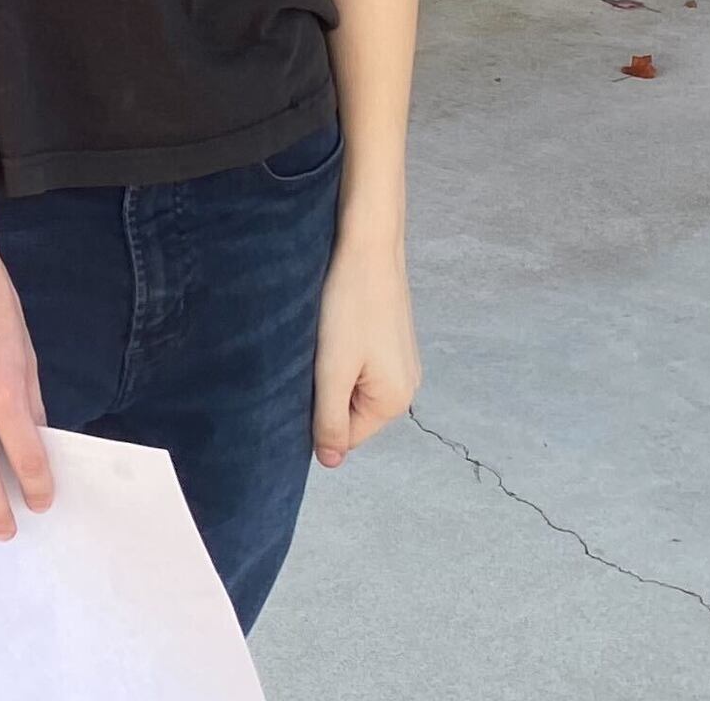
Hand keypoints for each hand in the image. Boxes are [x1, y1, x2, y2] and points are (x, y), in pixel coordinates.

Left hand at [311, 241, 418, 466]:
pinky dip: (343, 355)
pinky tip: (335, 329)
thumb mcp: (332, 370)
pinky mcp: (394, 341)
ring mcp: (403, 363)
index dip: (317, 417)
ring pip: (354, 387)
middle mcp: (407, 387)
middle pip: (352, 413)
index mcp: (394, 401)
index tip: (302, 384)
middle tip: (312, 359)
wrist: (369, 245)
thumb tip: (330, 463)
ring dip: (332, 372)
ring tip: (324, 341)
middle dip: (326, 394)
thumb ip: (330, 420)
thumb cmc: (349, 305)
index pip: (346, 437)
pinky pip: (362, 366)